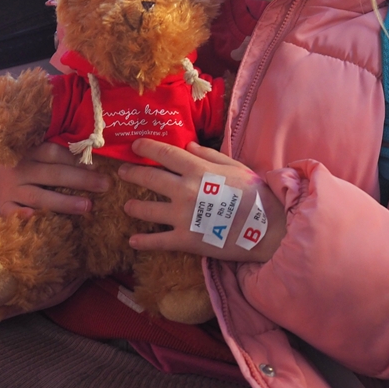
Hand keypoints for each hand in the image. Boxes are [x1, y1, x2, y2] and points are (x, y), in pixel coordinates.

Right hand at [0, 142, 110, 215]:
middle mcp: (20, 168)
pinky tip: (38, 219)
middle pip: (52, 174)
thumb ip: (59, 150)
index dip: (75, 159)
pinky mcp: (3, 205)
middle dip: (80, 180)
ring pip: (39, 196)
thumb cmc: (25, 157)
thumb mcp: (37, 147)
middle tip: (105, 185)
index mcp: (30, 150)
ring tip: (87, 206)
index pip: (54, 152)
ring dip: (64, 202)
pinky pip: (13, 213)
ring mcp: (11, 188)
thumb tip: (93, 153)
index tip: (98, 166)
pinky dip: (24, 217)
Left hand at [119, 140, 286, 262]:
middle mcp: (185, 190)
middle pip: (150, 178)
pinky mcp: (185, 240)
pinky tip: (132, 241)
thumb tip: (187, 145)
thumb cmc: (254, 194)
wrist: (266, 228)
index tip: (135, 145)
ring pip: (147, 210)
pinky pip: (157, 241)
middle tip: (122, 172)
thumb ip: (209, 155)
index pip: (165, 154)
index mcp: (198, 170)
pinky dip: (143, 242)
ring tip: (127, 206)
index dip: (147, 147)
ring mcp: (182, 216)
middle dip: (133, 174)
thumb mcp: (235, 166)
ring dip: (134, 207)